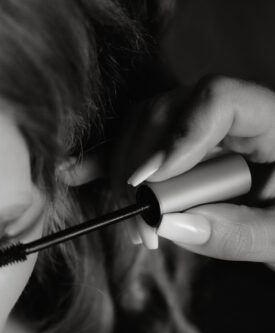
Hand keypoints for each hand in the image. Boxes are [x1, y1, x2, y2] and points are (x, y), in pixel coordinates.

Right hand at [65, 76, 274, 264]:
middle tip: (140, 222)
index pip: (218, 99)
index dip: (178, 135)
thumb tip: (171, 224)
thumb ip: (238, 232)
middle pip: (171, 110)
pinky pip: (140, 146)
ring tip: (135, 228)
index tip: (150, 182)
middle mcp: (235, 115)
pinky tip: (77, 173)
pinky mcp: (182, 152)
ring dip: (127, 175)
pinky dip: (110, 163)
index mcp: (272, 121)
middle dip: (143, 165)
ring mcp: (204, 130)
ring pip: (147, 127)